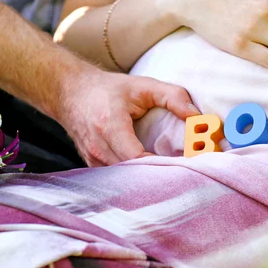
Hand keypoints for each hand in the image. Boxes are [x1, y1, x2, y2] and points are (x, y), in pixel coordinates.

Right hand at [56, 67, 199, 166]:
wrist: (70, 93)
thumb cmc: (108, 89)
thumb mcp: (143, 85)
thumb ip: (173, 97)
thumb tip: (197, 117)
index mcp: (110, 126)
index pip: (138, 158)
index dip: (162, 165)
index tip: (185, 164)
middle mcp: (99, 148)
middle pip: (133, 175)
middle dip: (160, 175)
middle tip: (185, 173)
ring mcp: (93, 160)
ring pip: (125, 182)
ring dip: (148, 179)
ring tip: (171, 174)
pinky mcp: (93, 167)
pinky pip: (117, 180)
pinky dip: (135, 179)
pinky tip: (152, 173)